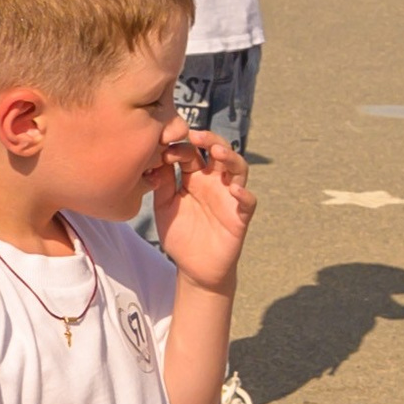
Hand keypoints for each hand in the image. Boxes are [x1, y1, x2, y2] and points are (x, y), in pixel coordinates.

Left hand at [152, 127, 255, 289]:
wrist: (194, 268)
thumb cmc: (180, 235)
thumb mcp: (164, 206)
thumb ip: (162, 183)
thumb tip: (156, 156)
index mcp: (194, 177)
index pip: (192, 152)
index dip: (180, 147)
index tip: (164, 150)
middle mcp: (214, 182)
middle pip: (218, 151)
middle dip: (209, 139)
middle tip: (196, 135)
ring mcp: (229, 197)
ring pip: (238, 169)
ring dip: (230, 157)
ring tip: (217, 152)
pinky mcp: (240, 216)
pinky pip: (248, 202)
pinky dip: (244, 194)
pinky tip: (234, 191)